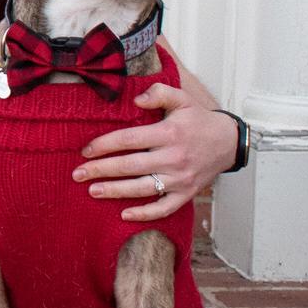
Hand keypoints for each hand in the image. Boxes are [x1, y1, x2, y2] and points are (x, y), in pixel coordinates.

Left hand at [71, 84, 236, 221]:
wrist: (229, 143)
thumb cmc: (199, 120)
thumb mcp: (182, 99)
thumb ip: (159, 93)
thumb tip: (137, 100)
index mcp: (169, 133)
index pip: (129, 139)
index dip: (105, 145)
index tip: (86, 150)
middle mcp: (174, 158)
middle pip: (130, 165)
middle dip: (101, 170)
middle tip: (78, 174)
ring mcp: (180, 179)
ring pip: (143, 188)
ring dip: (115, 191)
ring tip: (92, 191)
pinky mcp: (186, 194)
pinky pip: (164, 208)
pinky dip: (145, 214)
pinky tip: (124, 214)